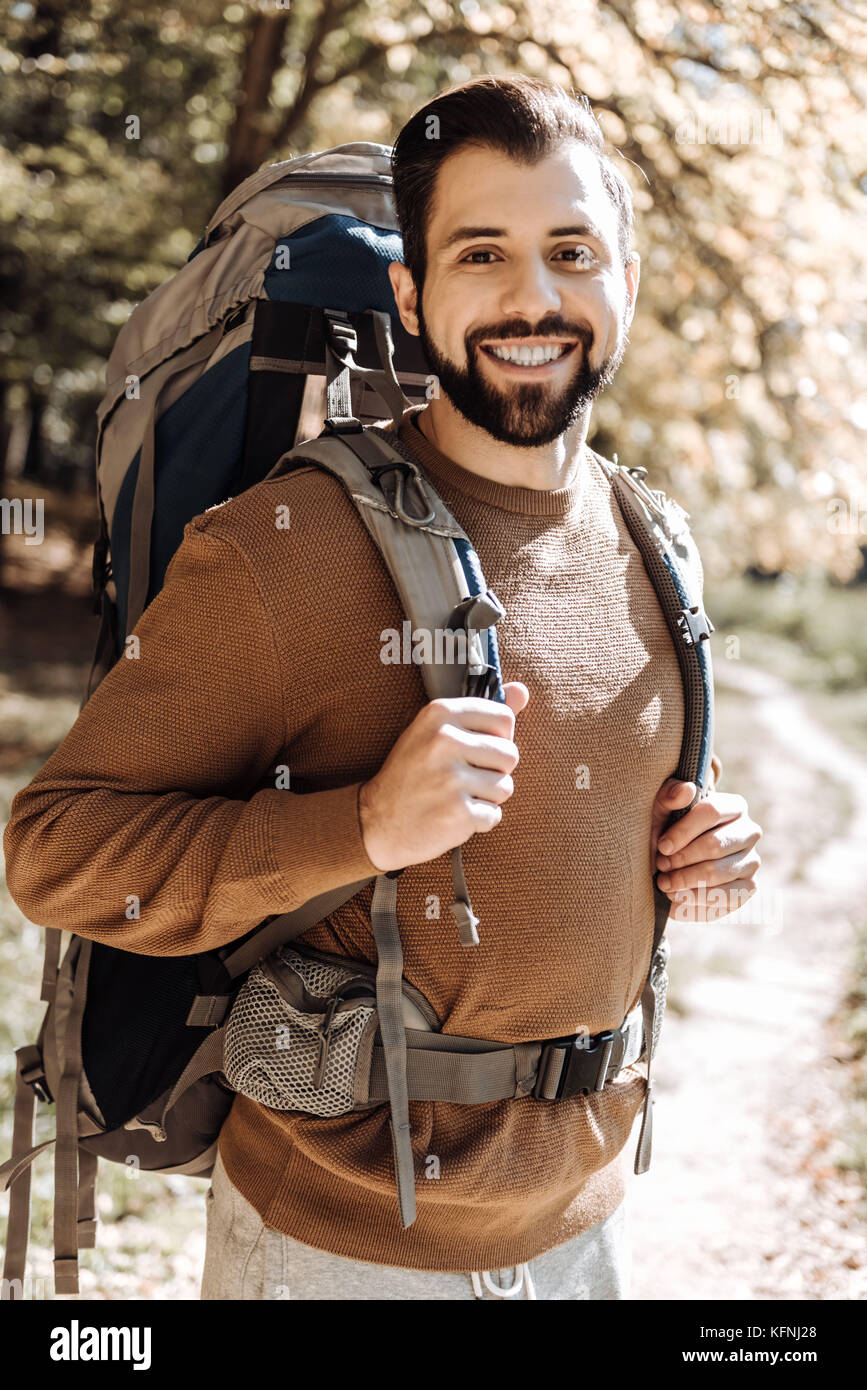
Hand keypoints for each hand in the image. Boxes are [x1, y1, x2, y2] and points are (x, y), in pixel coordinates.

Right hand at [358, 682, 529, 872]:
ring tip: (456, 796)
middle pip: (510, 754)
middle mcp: (445, 741)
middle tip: (461, 778)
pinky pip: (494, 815)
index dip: (495, 739)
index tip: (472, 750)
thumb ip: (482, 712)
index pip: (504, 718)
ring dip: (487, 798)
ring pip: (505, 787)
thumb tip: (522, 690)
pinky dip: (478, 820)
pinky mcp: (458, 812)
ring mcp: (451, 778)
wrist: (376, 821)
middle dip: (494, 771)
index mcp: (440, 713)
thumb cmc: (413, 773)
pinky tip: (453, 816)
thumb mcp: (436, 732)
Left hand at [650, 778, 761, 921]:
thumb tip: (687, 789)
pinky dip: (697, 899)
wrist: (671, 869)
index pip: (712, 812)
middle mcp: (749, 831)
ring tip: (665, 883)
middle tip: (661, 866)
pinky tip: (679, 897)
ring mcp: (752, 860)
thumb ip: (669, 797)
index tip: (662, 846)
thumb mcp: (659, 813)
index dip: (683, 831)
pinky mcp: (749, 887)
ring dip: (685, 880)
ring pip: (718, 872)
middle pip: (715, 845)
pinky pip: (726, 896)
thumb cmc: (665, 833)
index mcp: (733, 806)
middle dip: (682, 858)